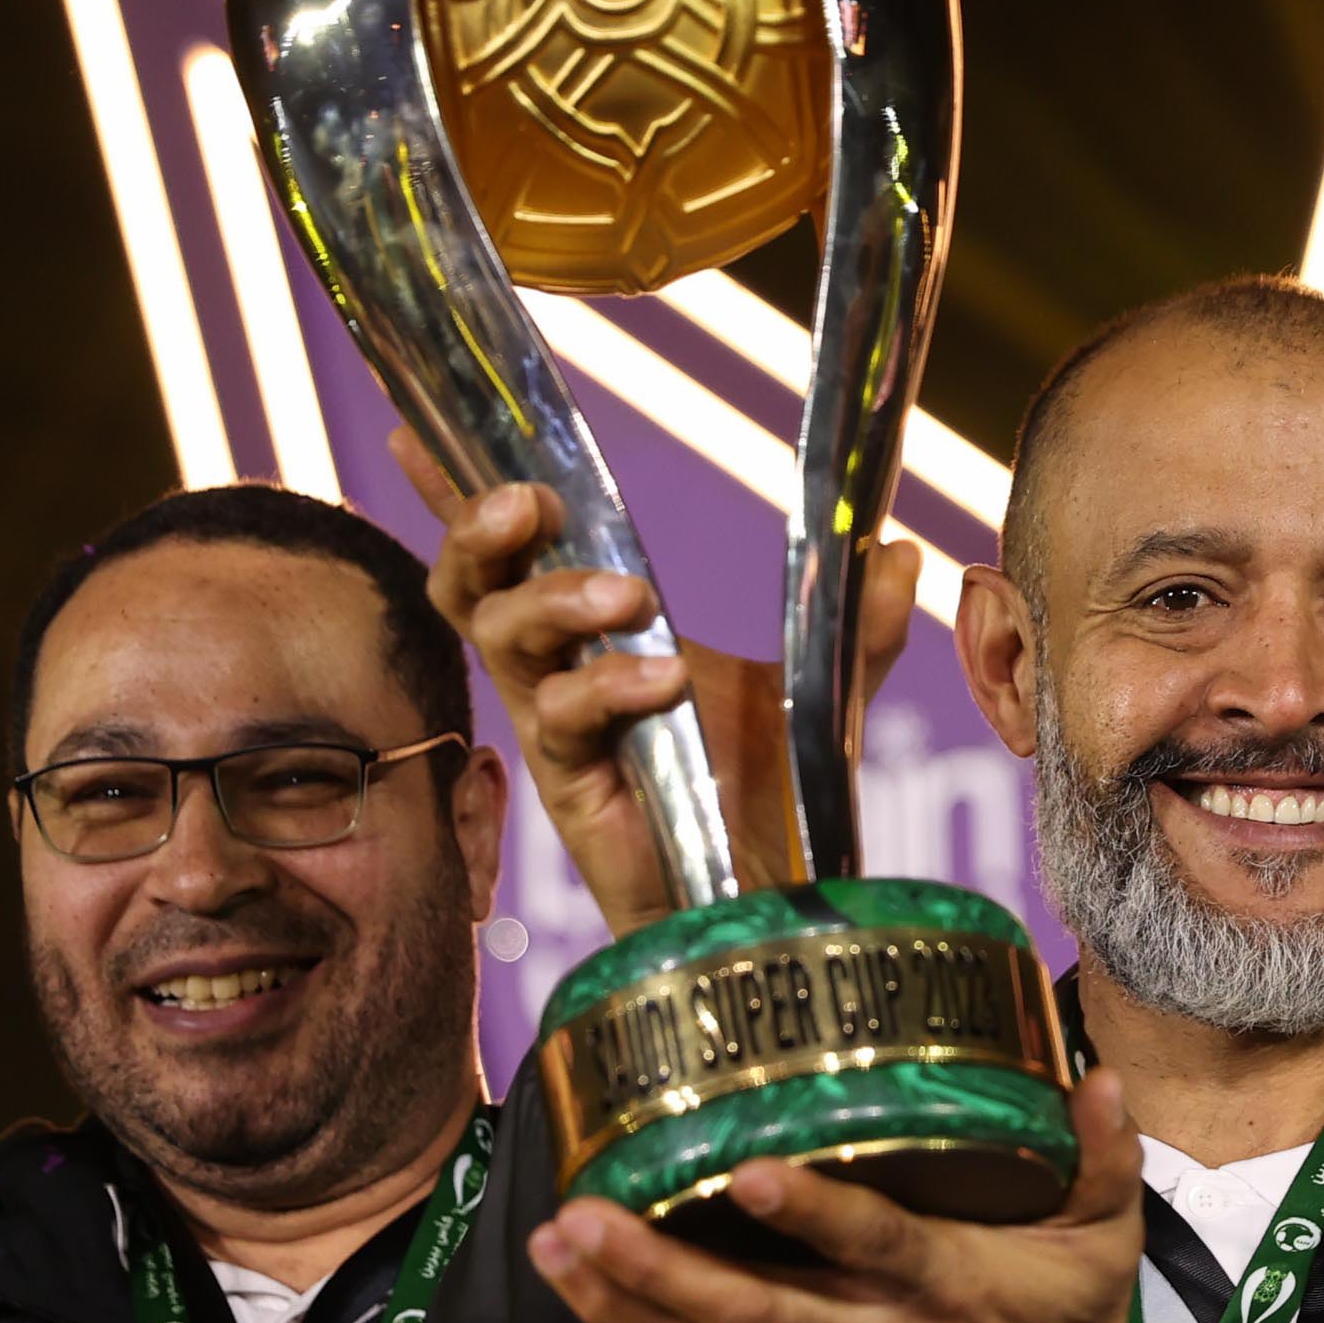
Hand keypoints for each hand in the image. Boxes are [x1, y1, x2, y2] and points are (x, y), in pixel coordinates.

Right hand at [392, 426, 920, 935]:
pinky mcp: (569, 788)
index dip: (460, 492)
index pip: (517, 550)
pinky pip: (555, 720)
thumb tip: (902, 548)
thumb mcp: (827, 691)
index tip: (422, 425)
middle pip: (471, 586)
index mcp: (598, 635)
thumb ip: (861, 622)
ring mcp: (556, 731)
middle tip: (529, 500)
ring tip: (626, 595)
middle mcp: (559, 674)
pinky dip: (605, 688)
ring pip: (500, 641)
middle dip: (480, 533)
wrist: (772, 896)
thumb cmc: (771, 793)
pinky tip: (665, 682)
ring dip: (552, 600)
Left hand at [526, 1072, 1148, 1322]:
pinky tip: (584, 1291)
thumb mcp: (1107, 1239)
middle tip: (583, 1214)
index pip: (873, 1247)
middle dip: (660, 1268)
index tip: (746, 1171)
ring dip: (626, 1301)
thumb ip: (1100, 1155)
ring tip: (555, 1242)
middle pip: (755, 1311)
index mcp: (947, 1288)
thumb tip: (1095, 1072)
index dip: (810, 1216)